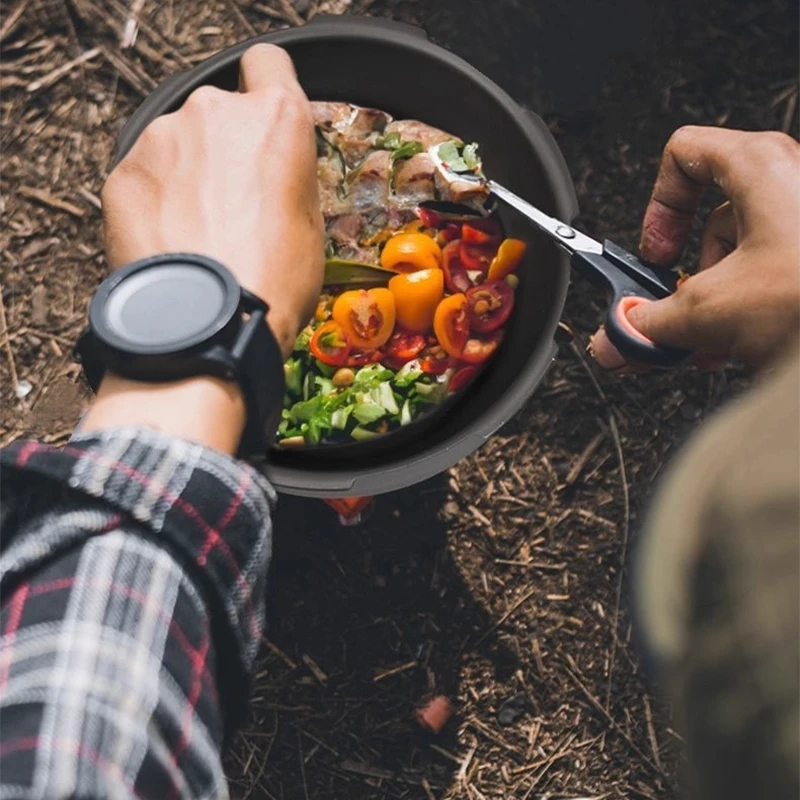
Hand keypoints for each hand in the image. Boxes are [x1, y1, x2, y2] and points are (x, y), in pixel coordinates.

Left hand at [102, 44, 323, 358]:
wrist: (210, 323)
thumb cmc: (271, 282)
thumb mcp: (310, 226)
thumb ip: (286, 177)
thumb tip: (268, 178)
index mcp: (276, 119)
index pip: (268, 64)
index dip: (267, 88)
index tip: (263, 117)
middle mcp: (216, 113)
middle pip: (219, 113)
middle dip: (225, 149)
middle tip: (235, 204)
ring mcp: (163, 138)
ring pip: (178, 144)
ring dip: (187, 175)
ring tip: (199, 233)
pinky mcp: (124, 171)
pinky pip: (145, 175)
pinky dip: (155, 200)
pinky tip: (171, 241)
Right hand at [591, 127, 799, 370]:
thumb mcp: (707, 313)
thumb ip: (645, 324)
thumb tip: (616, 336)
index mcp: (759, 167)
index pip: (684, 155)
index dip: (658, 206)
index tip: (655, 253)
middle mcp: (794, 182)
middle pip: (713, 218)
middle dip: (689, 276)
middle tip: (678, 310)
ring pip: (747, 252)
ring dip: (718, 301)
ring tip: (713, 342)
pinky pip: (778, 272)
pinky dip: (752, 308)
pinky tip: (742, 346)